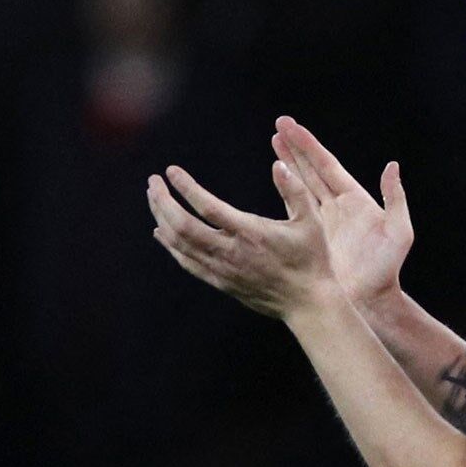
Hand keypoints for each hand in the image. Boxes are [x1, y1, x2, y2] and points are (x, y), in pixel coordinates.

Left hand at [146, 162, 342, 320]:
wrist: (308, 302)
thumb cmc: (312, 259)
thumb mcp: (312, 220)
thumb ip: (295, 190)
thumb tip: (278, 164)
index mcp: (250, 233)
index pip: (208, 208)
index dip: (186, 188)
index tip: (170, 171)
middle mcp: (231, 252)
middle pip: (182, 226)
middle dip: (162, 202)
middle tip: (152, 182)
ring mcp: (223, 269)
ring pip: (180, 244)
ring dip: (161, 219)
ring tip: (154, 199)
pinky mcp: (221, 282)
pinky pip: (187, 262)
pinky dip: (170, 245)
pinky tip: (161, 232)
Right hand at [272, 116, 413, 311]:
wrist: (370, 299)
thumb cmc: (387, 268)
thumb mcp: (399, 231)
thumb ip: (395, 199)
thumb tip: (392, 167)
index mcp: (355, 199)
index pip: (328, 165)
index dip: (310, 146)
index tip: (294, 127)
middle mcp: (336, 205)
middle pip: (311, 169)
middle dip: (296, 147)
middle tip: (280, 124)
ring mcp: (322, 220)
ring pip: (301, 184)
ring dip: (288, 163)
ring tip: (274, 141)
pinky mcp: (311, 236)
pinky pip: (294, 209)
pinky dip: (284, 191)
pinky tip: (275, 179)